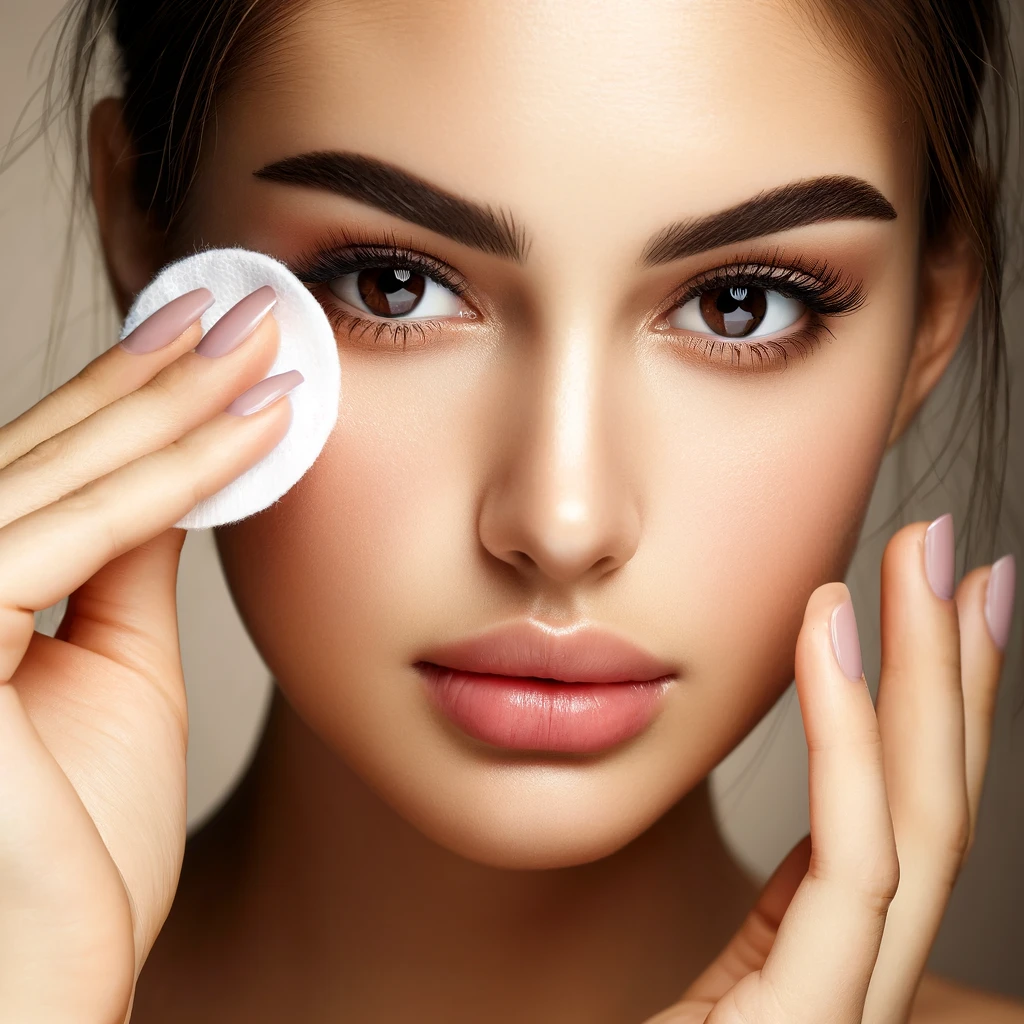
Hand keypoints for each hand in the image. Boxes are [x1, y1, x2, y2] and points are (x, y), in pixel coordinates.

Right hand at [0, 288, 298, 1023]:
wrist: (42, 976)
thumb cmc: (70, 847)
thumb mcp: (110, 672)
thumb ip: (122, 565)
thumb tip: (169, 481)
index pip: (54, 470)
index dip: (134, 396)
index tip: (211, 336)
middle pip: (57, 451)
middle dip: (165, 372)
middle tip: (253, 306)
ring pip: (72, 473)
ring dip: (182, 400)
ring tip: (269, 340)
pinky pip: (85, 534)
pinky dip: (178, 477)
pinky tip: (259, 423)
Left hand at [643, 520, 1013, 1023]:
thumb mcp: (713, 983)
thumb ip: (772, 917)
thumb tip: (827, 819)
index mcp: (824, 976)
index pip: (897, 828)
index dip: (925, 714)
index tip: (924, 609)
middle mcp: (850, 994)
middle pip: (928, 815)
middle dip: (953, 675)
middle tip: (957, 557)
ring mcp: (837, 1020)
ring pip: (914, 830)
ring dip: (923, 683)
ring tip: (923, 570)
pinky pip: (848, 872)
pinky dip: (853, 745)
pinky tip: (834, 639)